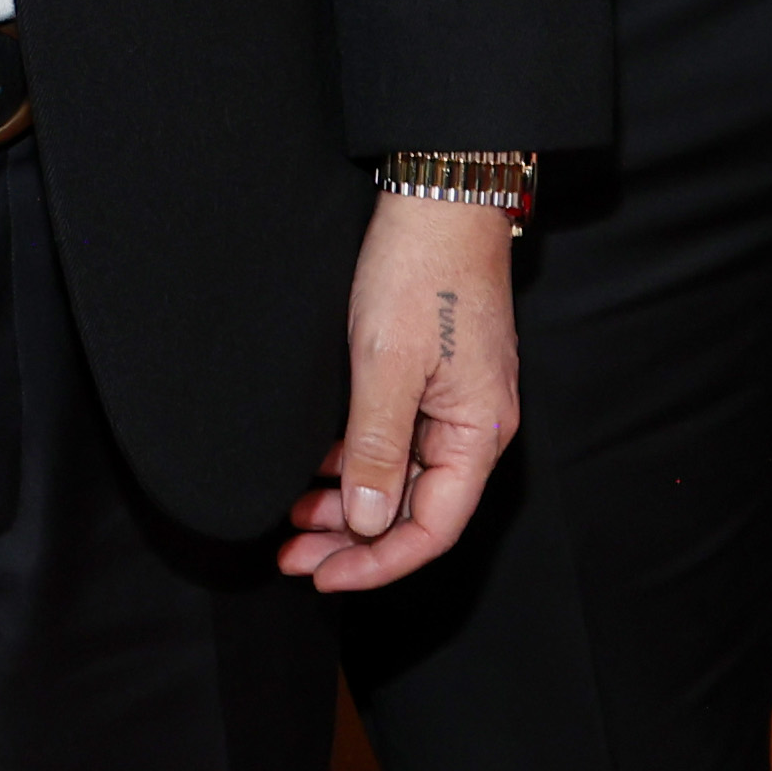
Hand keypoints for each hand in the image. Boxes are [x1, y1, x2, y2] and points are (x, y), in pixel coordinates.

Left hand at [281, 190, 520, 590]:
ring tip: (295, 517)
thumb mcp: (386, 364)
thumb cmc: (420, 269)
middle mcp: (475, 427)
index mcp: (479, 433)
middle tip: (293, 555)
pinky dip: (358, 463)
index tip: (323, 576)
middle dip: (354, 540)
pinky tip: (319, 471)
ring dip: (350, 504)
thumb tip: (369, 523)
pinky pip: (398, 442)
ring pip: (402, 478)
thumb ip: (378, 448)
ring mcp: (455, 403)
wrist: (438, 194)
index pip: (433, 528)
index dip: (377, 562)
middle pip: (416, 510)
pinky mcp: (434, 379)